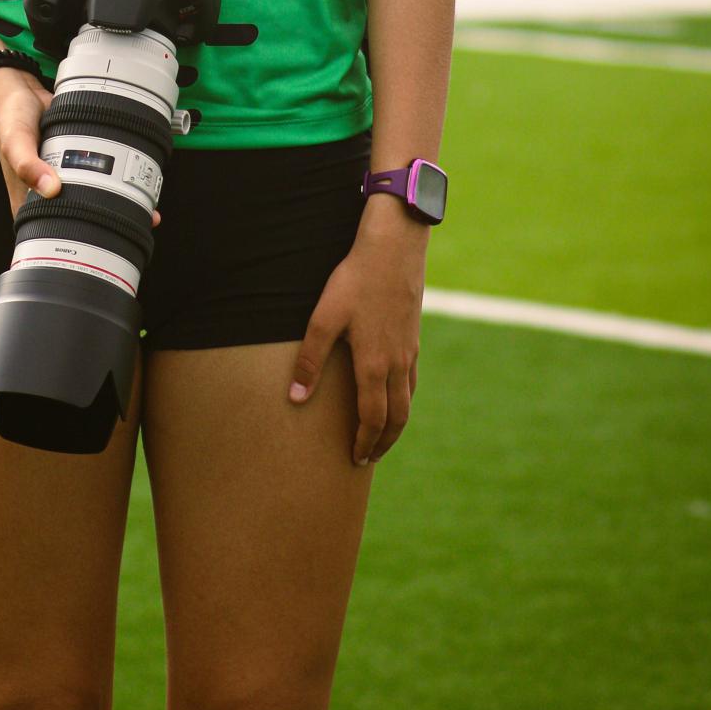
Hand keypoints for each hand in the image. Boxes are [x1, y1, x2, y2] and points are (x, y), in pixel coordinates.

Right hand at [0, 66, 162, 231]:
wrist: (20, 91)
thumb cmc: (10, 119)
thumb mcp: (15, 142)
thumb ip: (27, 164)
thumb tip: (51, 188)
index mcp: (29, 203)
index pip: (54, 235)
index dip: (81, 244)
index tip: (109, 243)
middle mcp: (48, 195)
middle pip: (83, 218)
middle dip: (112, 224)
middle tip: (140, 222)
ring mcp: (65, 178)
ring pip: (95, 196)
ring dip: (120, 201)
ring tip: (146, 207)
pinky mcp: (78, 159)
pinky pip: (99, 172)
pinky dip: (115, 175)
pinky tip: (132, 178)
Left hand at [288, 201, 425, 464]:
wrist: (393, 249)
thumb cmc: (355, 281)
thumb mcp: (324, 317)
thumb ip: (310, 359)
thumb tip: (296, 398)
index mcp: (374, 365)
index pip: (372, 419)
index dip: (364, 443)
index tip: (355, 459)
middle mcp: (397, 365)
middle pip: (396, 418)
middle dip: (382, 443)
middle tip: (368, 458)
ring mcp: (410, 352)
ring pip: (408, 401)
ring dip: (396, 424)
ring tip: (382, 436)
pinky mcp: (414, 337)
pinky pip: (413, 381)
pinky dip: (405, 400)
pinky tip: (395, 396)